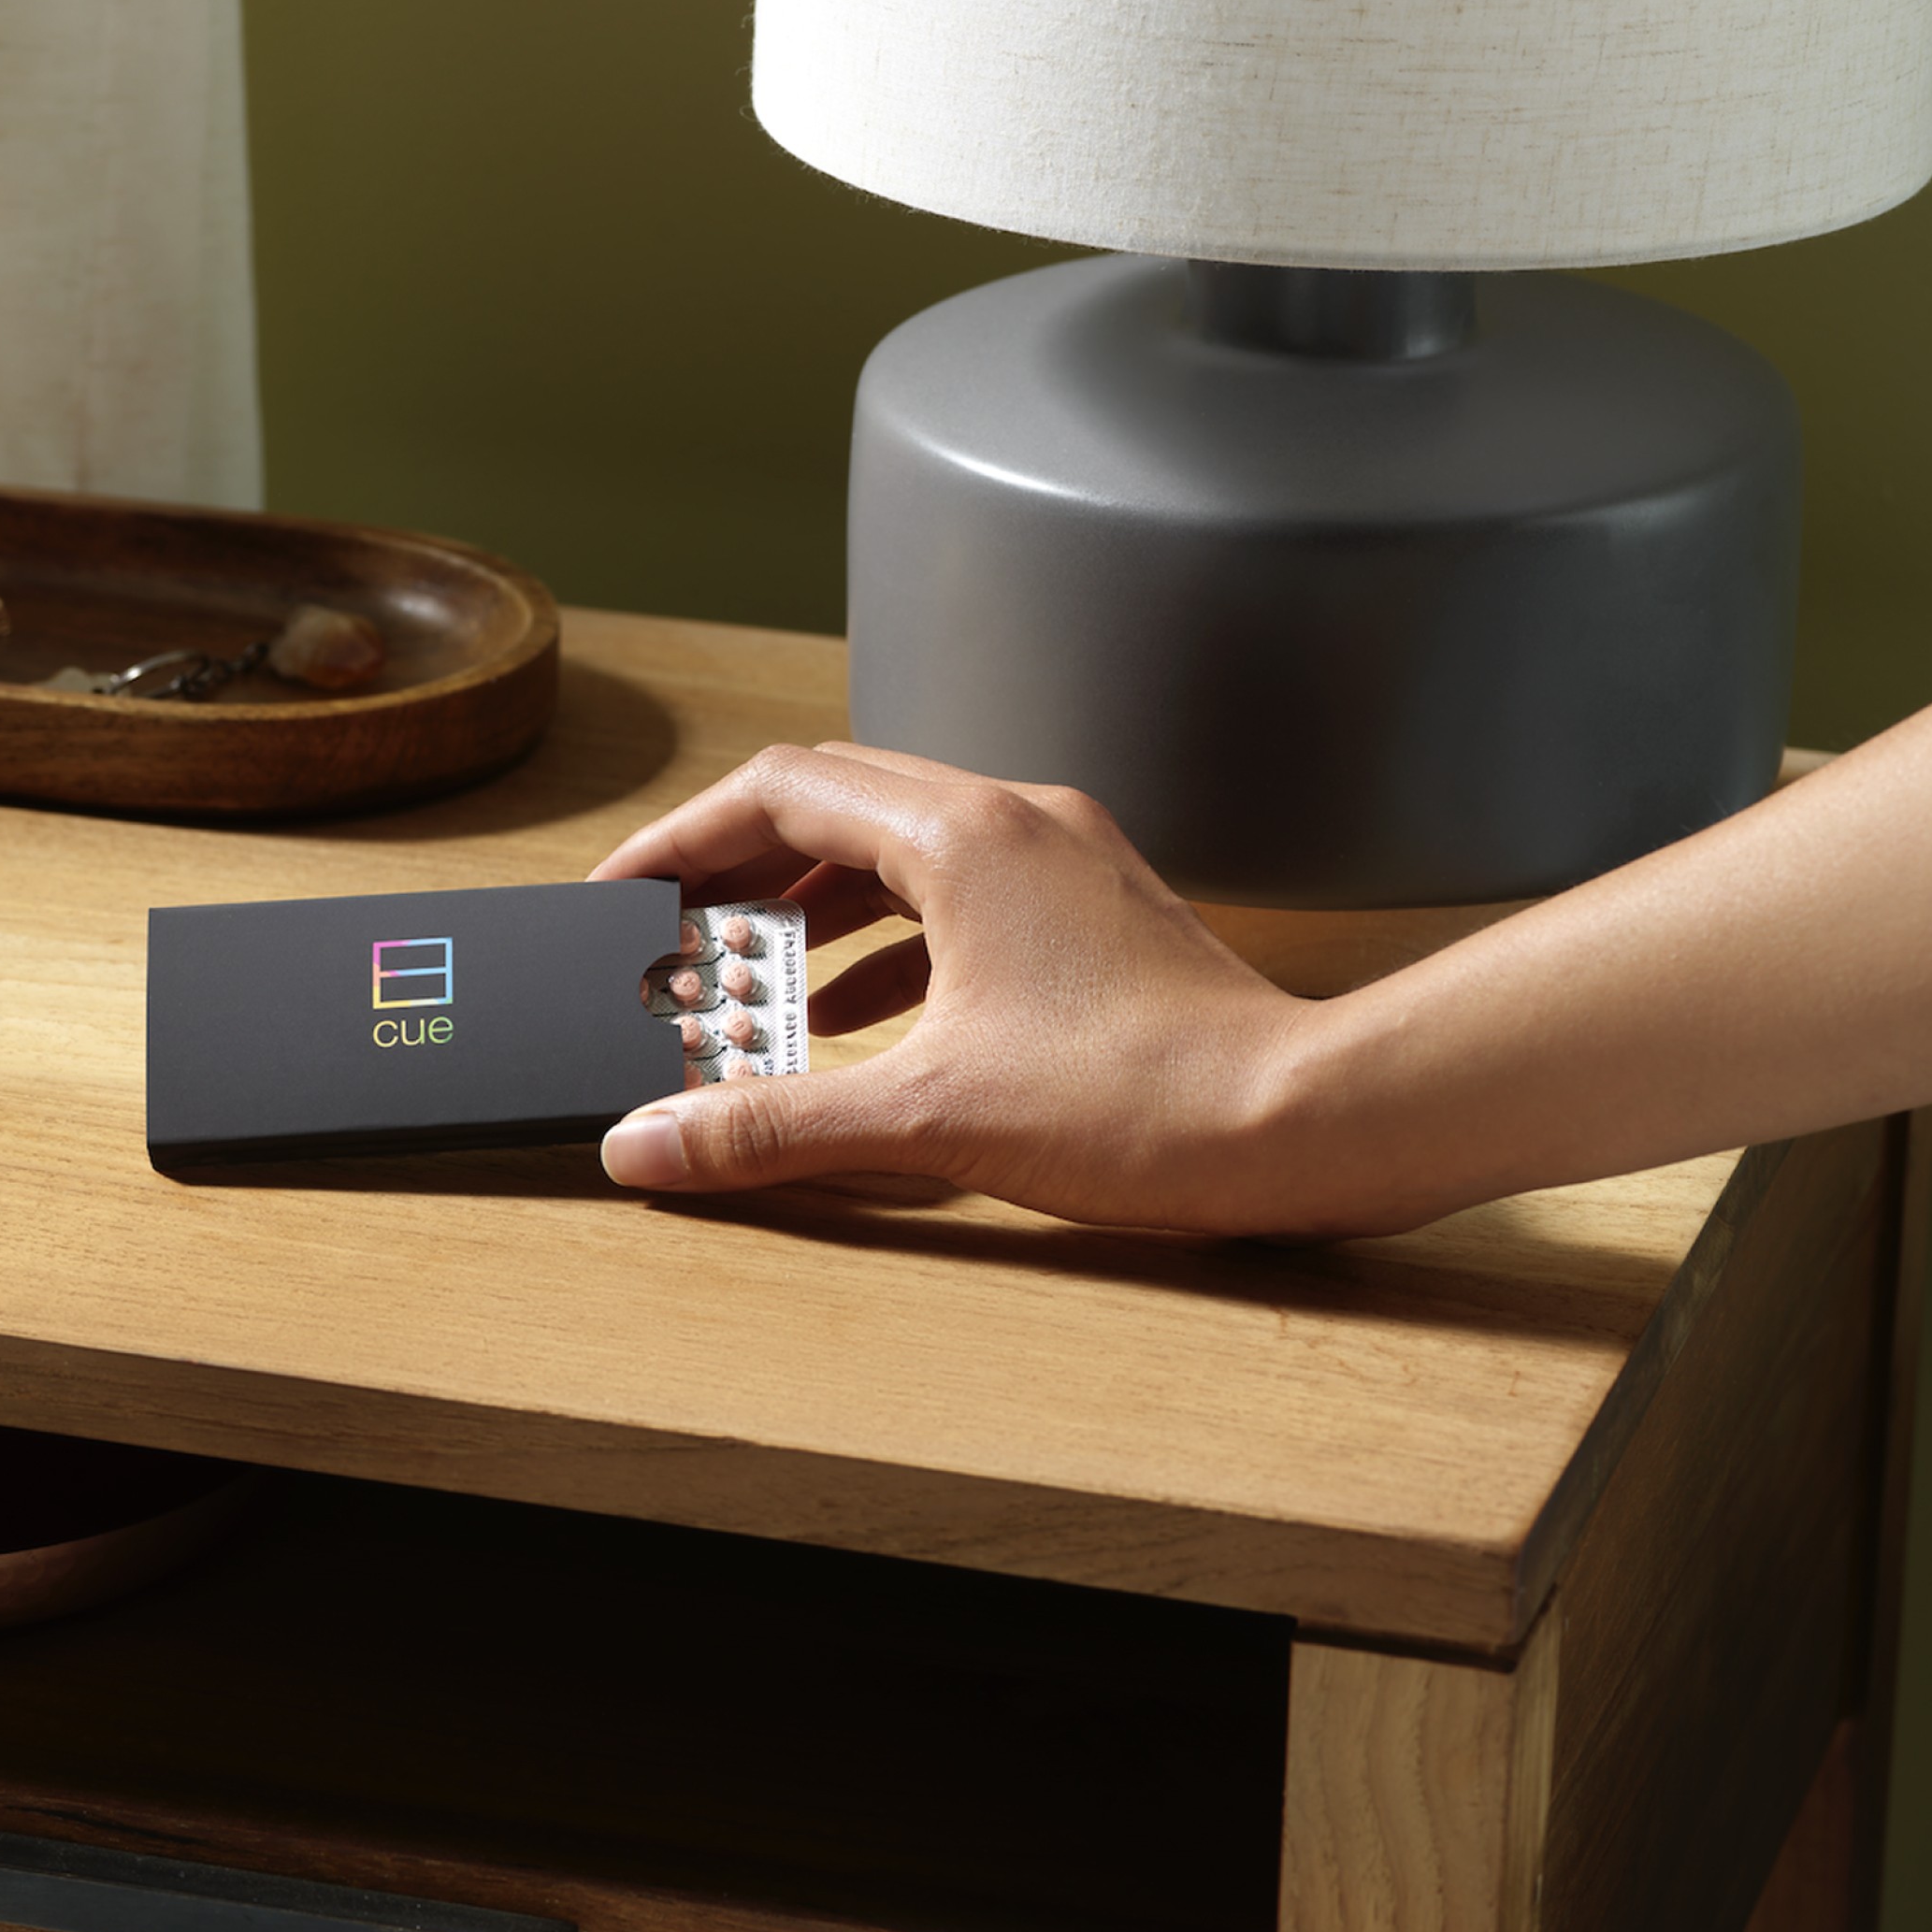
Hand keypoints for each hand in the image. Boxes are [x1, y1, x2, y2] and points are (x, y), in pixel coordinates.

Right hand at [585, 744, 1333, 1230]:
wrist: (1302, 1120)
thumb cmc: (1143, 1103)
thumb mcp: (925, 1119)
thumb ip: (769, 1127)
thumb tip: (646, 1142)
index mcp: (965, 834)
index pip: (781, 789)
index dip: (685, 839)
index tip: (629, 894)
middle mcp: (1018, 819)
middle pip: (839, 803)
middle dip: (744, 870)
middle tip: (676, 938)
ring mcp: (1068, 860)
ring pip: (904, 848)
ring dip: (817, 909)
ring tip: (752, 990)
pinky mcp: (1099, 911)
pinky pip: (963, 895)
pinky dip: (890, 942)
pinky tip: (858, 1021)